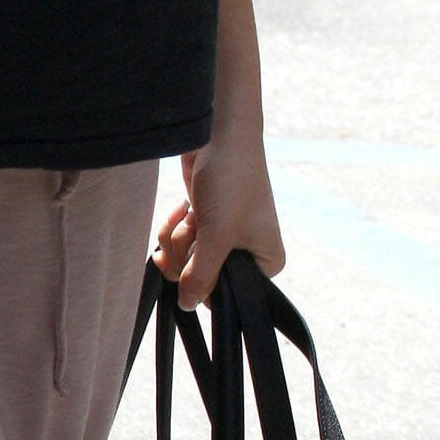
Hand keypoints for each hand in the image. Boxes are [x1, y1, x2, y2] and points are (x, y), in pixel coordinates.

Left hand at [156, 120, 285, 309]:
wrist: (219, 133)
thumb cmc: (231, 180)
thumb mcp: (216, 235)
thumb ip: (201, 276)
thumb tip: (187, 306)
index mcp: (266, 262)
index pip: (227, 295)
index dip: (205, 283)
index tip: (200, 257)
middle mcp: (246, 253)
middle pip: (200, 281)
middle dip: (186, 256)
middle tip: (194, 230)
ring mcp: (222, 238)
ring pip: (184, 262)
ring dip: (177, 238)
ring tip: (190, 213)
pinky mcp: (202, 223)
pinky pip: (178, 243)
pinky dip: (173, 227)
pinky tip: (184, 206)